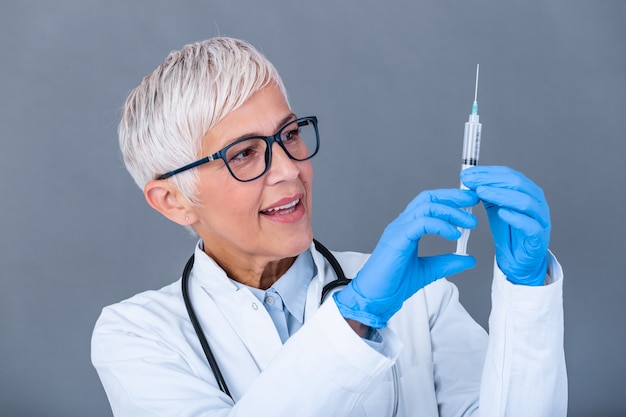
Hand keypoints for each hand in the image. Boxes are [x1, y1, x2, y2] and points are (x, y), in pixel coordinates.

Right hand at [334, 189, 477, 327]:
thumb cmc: (392, 283)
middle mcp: (401, 224)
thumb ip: (447, 263)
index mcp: (407, 228)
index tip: (470, 203)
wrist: (375, 298)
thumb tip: (468, 259)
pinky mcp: (397, 239)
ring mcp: (398, 229)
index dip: (450, 199)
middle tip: (473, 200)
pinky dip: (441, 225)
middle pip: (428, 198)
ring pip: (426, 207)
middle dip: (453, 196)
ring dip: (451, 211)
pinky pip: (421, 223)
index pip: (429, 203)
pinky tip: (453, 234)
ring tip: (469, 223)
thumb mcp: (428, 271)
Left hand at [460, 166, 549, 285]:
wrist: (518, 258)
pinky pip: (530, 225)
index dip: (487, 172)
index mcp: (526, 190)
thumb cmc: (508, 232)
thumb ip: (485, 193)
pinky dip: (516, 217)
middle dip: (491, 180)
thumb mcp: (494, 207)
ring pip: (525, 202)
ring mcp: (540, 218)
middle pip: (517, 183)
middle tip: (471, 182)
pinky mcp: (539, 236)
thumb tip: (469, 178)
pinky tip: (502, 213)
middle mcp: (536, 201)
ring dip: (501, 195)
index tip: (467, 174)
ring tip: (481, 193)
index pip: (508, 174)